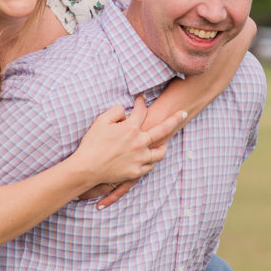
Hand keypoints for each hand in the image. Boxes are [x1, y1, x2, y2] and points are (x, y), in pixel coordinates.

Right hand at [72, 96, 187, 206]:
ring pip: (160, 152)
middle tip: (183, 113)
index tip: (142, 98)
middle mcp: (139, 143)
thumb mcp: (101, 121)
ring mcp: (139, 159)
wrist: (87, 168)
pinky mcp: (135, 172)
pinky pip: (150, 166)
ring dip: (163, 146)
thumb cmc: (92, 144)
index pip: (141, 111)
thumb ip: (115, 111)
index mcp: (131, 129)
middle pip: (163, 129)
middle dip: (175, 119)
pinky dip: (150, 162)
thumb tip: (125, 111)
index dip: (141, 102)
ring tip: (165, 143)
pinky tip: (150, 159)